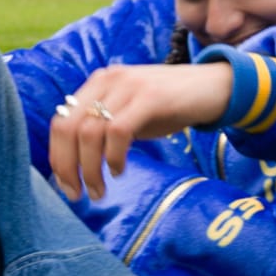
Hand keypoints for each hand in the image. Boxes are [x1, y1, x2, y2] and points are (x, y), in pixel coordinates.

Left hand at [47, 64, 233, 200]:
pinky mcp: (150, 97)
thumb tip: (76, 163)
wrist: (217, 86)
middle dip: (67, 167)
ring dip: (90, 169)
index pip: (60, 121)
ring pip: (90, 133)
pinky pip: (118, 131)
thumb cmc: (173, 105)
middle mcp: (108, 80)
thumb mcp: (132, 112)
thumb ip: (105, 127)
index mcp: (98, 84)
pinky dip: (114, 157)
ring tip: (100, 190)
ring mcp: (129, 86)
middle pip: (68, 128)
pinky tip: (120, 171)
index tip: (66, 185)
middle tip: (77, 194)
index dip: (57, 157)